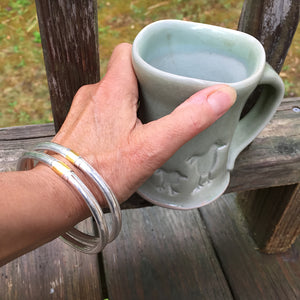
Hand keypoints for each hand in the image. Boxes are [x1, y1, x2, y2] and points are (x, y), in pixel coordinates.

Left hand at [53, 43, 235, 204]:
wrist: (60, 195)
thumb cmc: (102, 172)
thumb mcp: (153, 147)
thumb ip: (187, 120)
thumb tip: (221, 95)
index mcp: (112, 89)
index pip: (129, 52)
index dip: (149, 58)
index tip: (167, 72)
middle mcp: (94, 93)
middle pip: (124, 73)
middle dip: (146, 84)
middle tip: (166, 100)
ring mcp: (84, 110)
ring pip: (114, 93)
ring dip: (132, 102)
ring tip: (150, 120)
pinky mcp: (79, 126)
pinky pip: (102, 111)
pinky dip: (118, 117)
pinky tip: (128, 136)